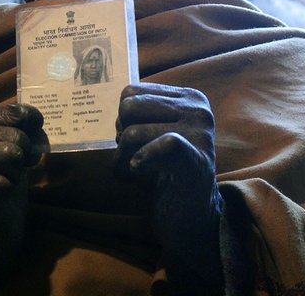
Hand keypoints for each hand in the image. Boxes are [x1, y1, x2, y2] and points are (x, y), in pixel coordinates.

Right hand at [0, 104, 42, 293]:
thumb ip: (26, 125)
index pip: (18, 114)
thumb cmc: (5, 178)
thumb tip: (36, 120)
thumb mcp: (18, 142)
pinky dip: (5, 193)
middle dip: (20, 160)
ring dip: (13, 175)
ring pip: (10, 155)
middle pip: (17, 137)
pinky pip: (1, 183)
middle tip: (5, 174)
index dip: (31, 135)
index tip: (20, 150)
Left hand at [115, 83, 222, 290]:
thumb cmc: (167, 169)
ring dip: (122, 158)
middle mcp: (198, 110)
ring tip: (133, 171)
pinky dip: (141, 161)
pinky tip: (138, 172)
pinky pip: (164, 145)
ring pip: (134, 132)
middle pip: (129, 108)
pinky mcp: (197, 162)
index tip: (133, 140)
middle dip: (121, 136)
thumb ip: (141, 109)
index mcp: (188, 97)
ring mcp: (200, 136)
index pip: (131, 91)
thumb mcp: (156, 129)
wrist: (191, 213)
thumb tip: (104, 95)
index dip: (121, 118)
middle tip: (132, 157)